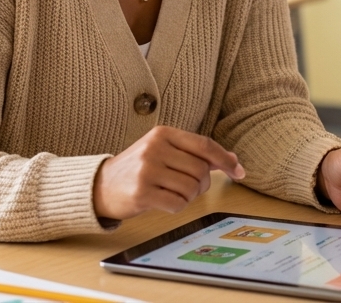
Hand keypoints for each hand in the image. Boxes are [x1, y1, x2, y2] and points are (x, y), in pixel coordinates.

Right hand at [92, 126, 244, 220]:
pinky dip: (177, 206)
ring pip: (191, 188)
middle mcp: (155, 148)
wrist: (101, 186)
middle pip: (201, 170)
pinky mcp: (141, 193)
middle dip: (202, 184)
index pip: (204, 145)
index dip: (225, 159)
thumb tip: (232, 159)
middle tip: (189, 187)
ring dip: (188, 196)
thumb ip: (195, 153)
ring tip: (172, 193)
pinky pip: (178, 204)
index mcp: (163, 133)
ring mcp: (147, 170)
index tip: (239, 171)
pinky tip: (164, 201)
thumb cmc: (138, 168)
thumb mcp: (164, 151)